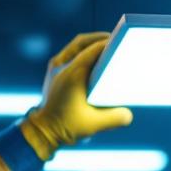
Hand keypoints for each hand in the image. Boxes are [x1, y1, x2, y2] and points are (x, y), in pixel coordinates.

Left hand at [21, 33, 133, 160]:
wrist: (41, 132)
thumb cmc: (66, 127)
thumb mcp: (94, 125)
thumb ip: (115, 118)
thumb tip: (129, 113)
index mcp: (72, 73)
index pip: (93, 49)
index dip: (109, 43)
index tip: (122, 42)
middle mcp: (62, 66)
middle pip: (83, 42)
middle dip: (100, 38)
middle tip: (116, 39)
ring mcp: (55, 68)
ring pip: (75, 46)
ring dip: (90, 44)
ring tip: (107, 46)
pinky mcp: (53, 72)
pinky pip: (69, 54)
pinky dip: (82, 52)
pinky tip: (94, 60)